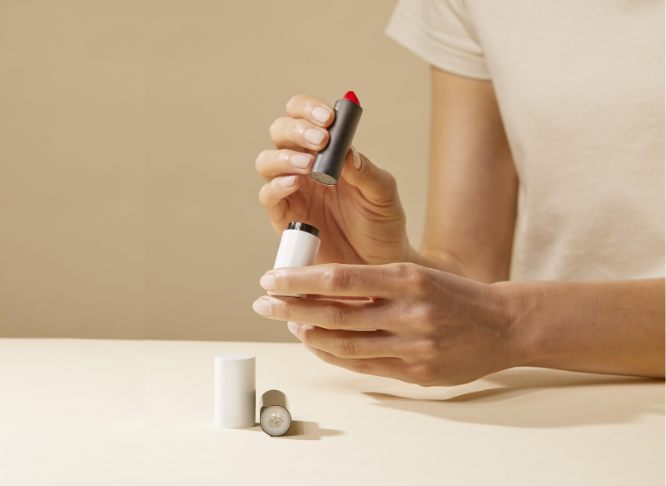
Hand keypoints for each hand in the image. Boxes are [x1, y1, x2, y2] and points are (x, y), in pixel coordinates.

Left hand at [252, 263, 519, 385]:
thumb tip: (317, 285)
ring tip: (289, 323)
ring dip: (309, 334)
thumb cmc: (454, 296)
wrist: (504, 325)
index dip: (299, 280)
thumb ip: (373, 282)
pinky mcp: (417, 373)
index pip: (339, 278)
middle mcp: (409, 311)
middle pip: (334, 313)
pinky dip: (333, 355)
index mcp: (406, 278)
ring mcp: (413, 345)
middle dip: (291, 308)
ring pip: (345, 343)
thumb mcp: (416, 275)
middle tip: (264, 303)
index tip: (271, 279)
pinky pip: (363, 366)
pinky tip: (316, 345)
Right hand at [256, 94, 409, 264]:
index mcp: (327, 151)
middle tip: (321, 140)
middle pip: (281, 132)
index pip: (305, 116)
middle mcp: (304, 166)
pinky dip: (276, 186)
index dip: (309, 109)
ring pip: (267, 161)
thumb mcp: (383, 193)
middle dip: (296, 129)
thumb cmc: (382, 224)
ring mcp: (291, 191)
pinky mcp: (283, 218)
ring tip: (308, 167)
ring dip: (284, 158)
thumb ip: (366, 170)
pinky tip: (295, 184)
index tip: (328, 118)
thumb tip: (345, 149)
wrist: (379, 265)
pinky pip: (268, 196)